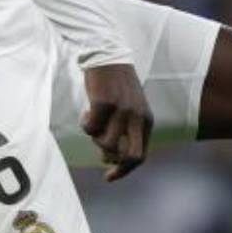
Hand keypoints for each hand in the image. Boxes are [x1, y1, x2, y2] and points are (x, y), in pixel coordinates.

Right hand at [81, 63, 152, 181]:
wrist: (108, 55)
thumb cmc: (115, 86)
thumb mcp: (129, 109)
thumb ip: (125, 131)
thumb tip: (109, 157)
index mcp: (146, 121)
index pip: (140, 156)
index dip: (124, 171)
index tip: (107, 177)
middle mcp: (138, 117)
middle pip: (130, 156)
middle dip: (112, 159)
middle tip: (99, 151)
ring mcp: (122, 111)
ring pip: (106, 144)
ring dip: (95, 139)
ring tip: (93, 122)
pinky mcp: (105, 103)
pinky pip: (90, 128)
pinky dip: (85, 124)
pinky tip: (86, 112)